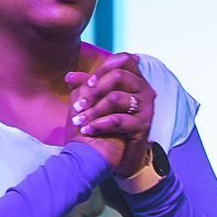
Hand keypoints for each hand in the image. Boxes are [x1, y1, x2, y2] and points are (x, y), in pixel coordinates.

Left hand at [65, 52, 155, 173]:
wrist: (110, 156)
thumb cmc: (102, 126)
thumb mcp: (92, 104)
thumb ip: (84, 88)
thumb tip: (70, 76)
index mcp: (134, 80)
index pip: (123, 59)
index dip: (103, 68)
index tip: (89, 83)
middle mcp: (144, 90)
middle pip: (119, 75)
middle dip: (94, 91)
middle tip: (79, 106)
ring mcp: (146, 107)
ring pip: (115, 98)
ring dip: (93, 111)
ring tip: (80, 121)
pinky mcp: (143, 125)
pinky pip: (117, 120)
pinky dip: (98, 125)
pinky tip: (88, 130)